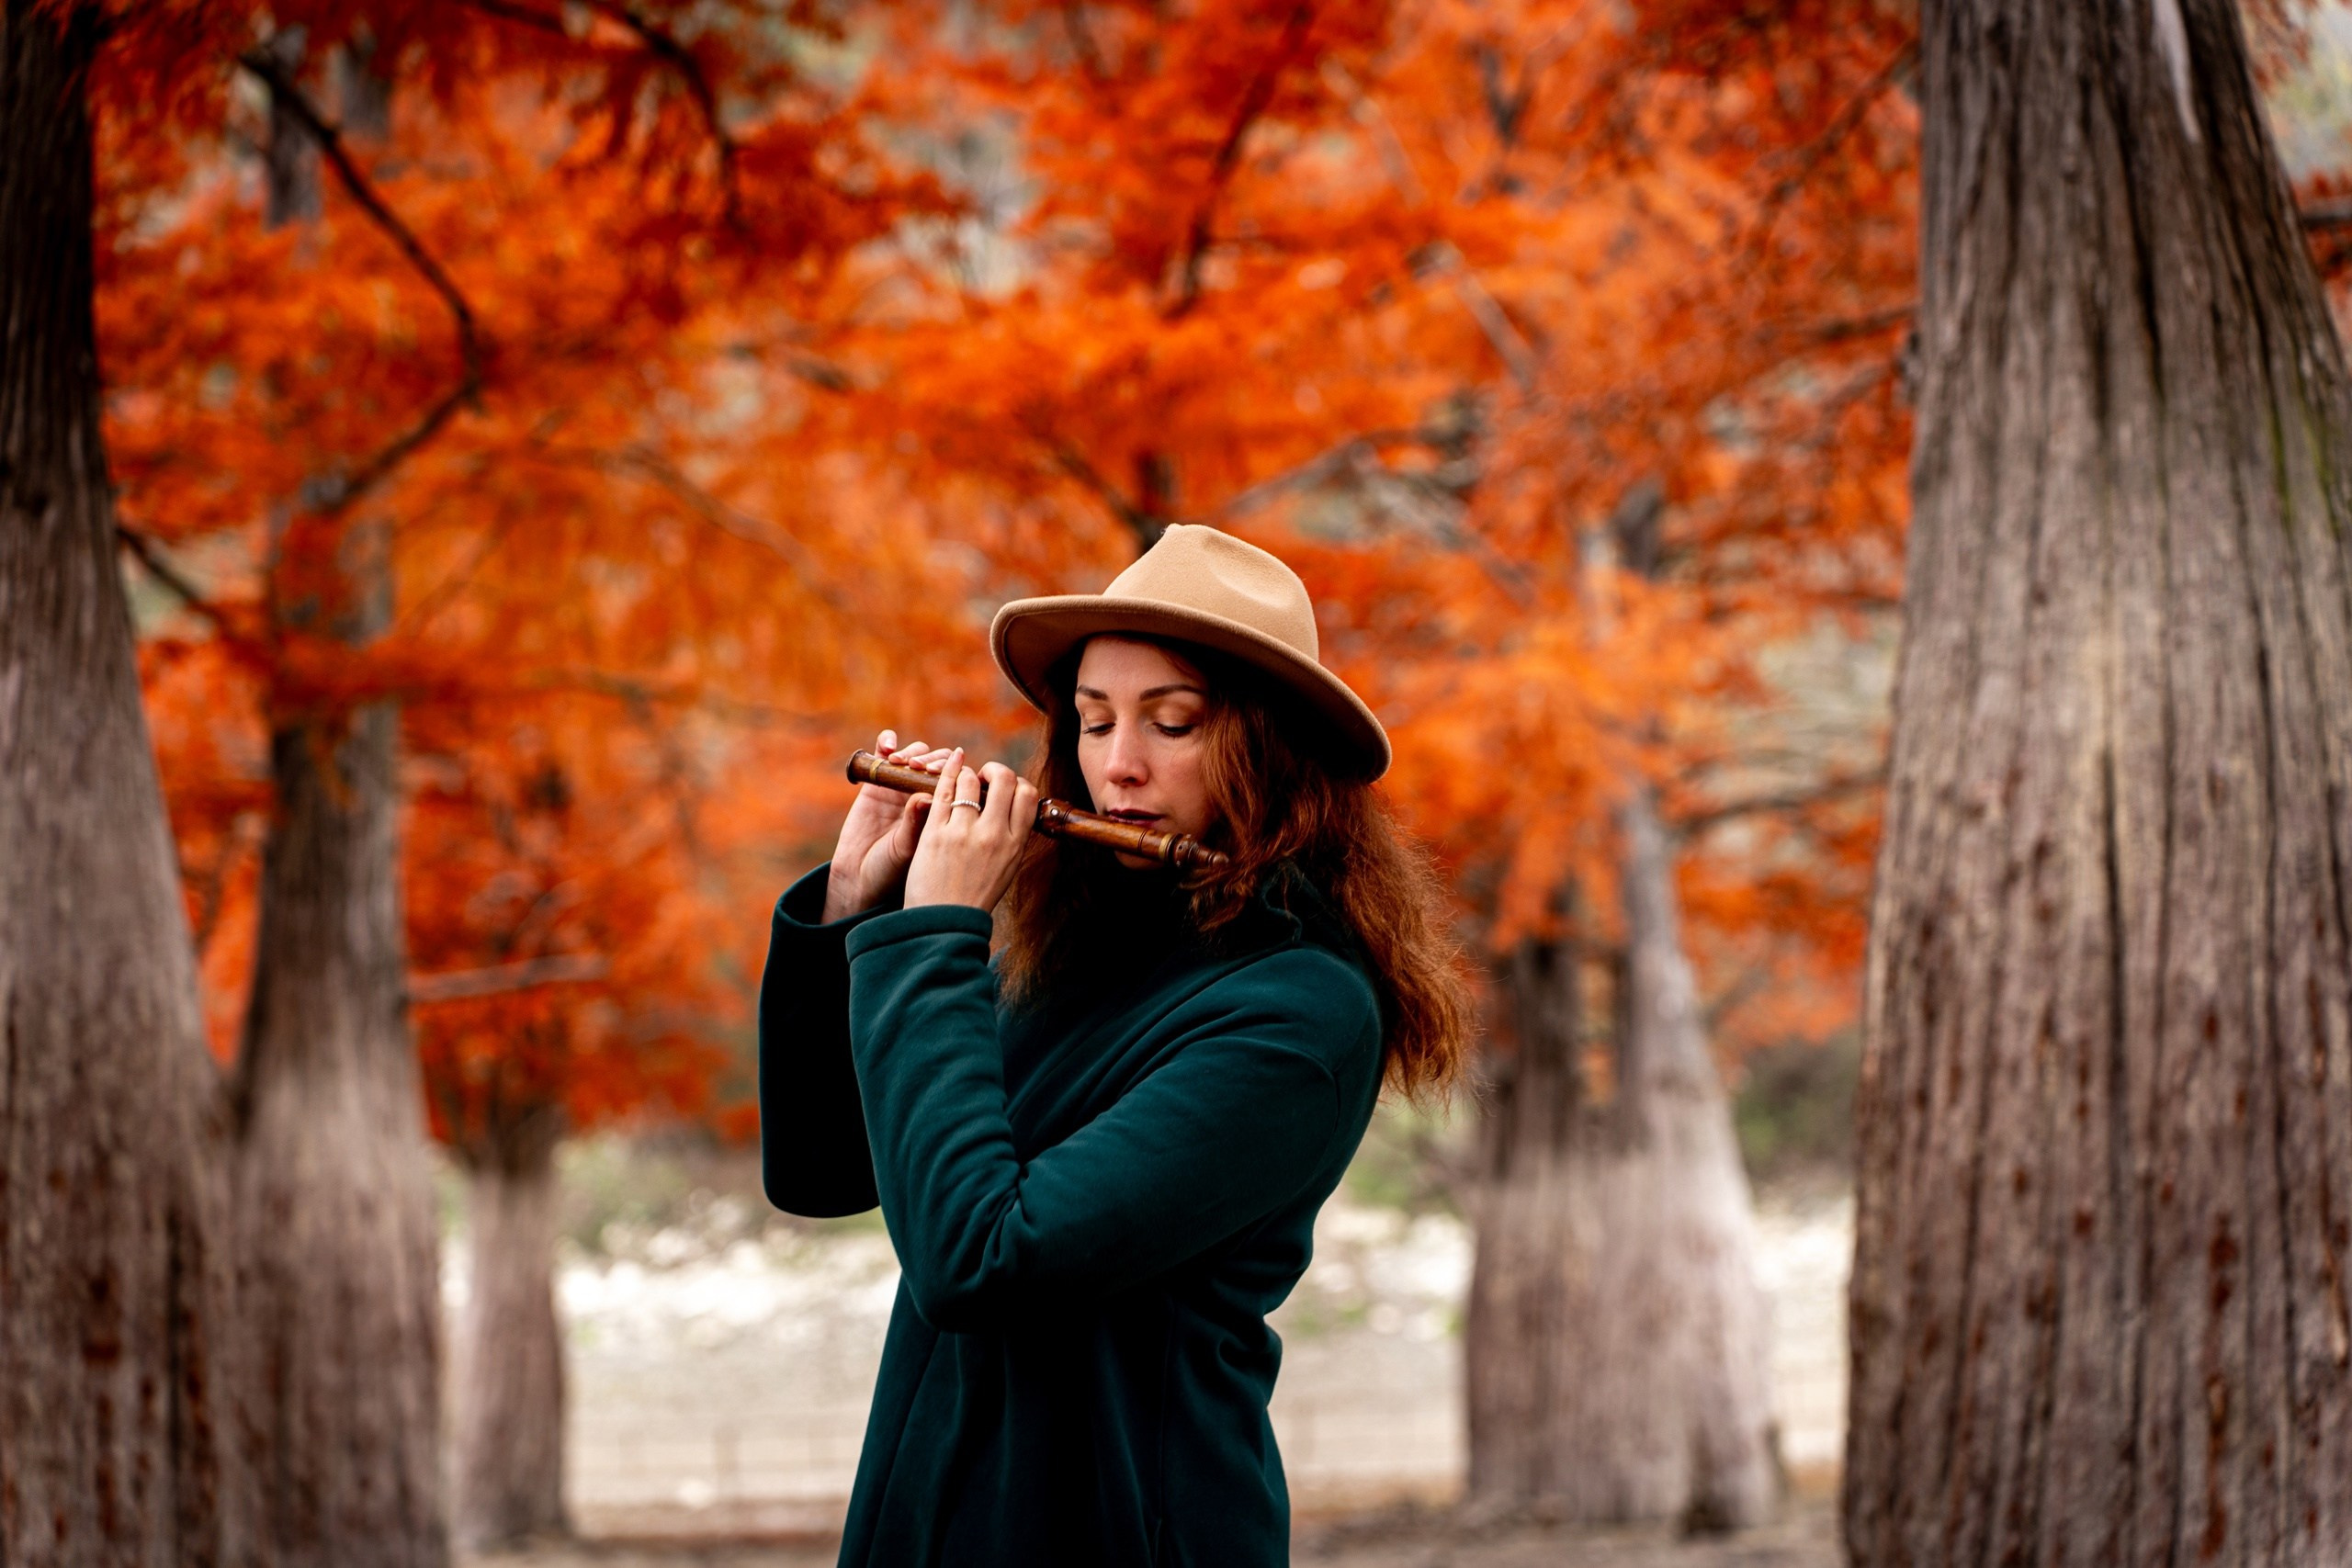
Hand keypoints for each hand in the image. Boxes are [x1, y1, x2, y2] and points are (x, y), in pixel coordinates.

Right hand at [822, 729, 954, 921]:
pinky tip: (888, 745)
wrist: (858, 879)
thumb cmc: (890, 871)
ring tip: (901, 762)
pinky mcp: (875, 782)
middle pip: (940, 763)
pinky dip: (887, 741)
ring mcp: (901, 787)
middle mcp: (925, 796)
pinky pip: (883, 753)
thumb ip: (916, 823)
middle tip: (923, 769)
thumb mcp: (906, 848)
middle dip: (934, 760)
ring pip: (916, 755)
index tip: (947, 775)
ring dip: (912, 753)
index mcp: (944, 813)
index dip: (956, 772)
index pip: (959, 781)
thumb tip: (929, 796)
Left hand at [903, 752, 1039, 912]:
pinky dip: (948, 770)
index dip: (1018, 783)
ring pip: (969, 780)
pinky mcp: (935, 833)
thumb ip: (1012, 839)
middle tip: (984, 777)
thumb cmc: (973, 896)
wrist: (942, 923)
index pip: (1028, 795)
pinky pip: (943, 790)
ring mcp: (963, 833)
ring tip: (961, 782)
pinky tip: (951, 762)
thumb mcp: (1006, 869)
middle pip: (1004, 780)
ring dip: (966, 774)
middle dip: (995, 770)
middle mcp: (992, 836)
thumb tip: (1013, 808)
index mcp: (1014, 845)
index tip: (1004, 788)